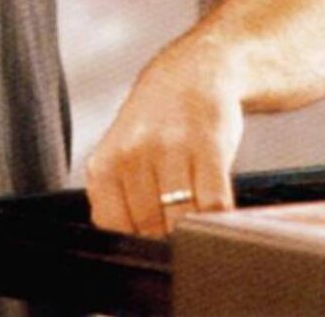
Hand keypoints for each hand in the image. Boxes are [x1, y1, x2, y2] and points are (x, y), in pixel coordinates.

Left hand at [83, 53, 242, 238]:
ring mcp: (171, 149)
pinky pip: (214, 203)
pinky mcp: (209, 146)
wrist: (193, 72)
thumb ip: (120, 200)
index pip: (114, 228)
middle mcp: (132, 154)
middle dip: (167, 243)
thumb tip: (133, 252)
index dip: (136, 247)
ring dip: (194, 233)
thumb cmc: (156, 124)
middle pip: (150, 227)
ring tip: (200, 229)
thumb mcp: (121, 157)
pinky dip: (219, 219)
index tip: (153, 250)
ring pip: (182, 219)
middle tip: (180, 241)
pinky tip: (219, 214)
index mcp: (104, 164)